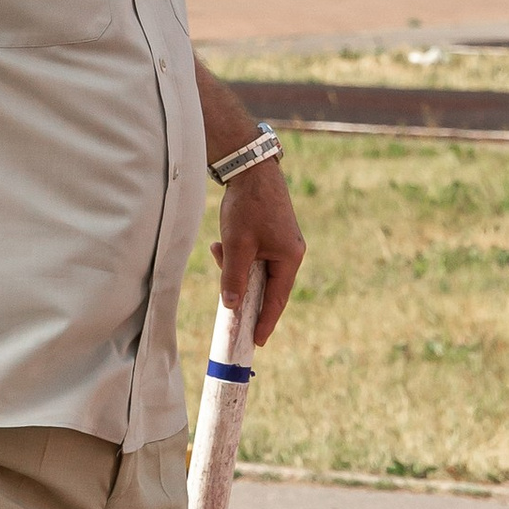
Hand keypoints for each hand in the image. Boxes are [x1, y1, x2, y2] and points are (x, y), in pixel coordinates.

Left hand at [216, 159, 303, 344]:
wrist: (251, 167)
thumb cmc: (248, 205)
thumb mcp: (237, 245)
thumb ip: (233, 277)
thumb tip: (232, 306)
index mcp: (289, 258)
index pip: (277, 299)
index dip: (265, 321)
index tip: (256, 341)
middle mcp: (290, 252)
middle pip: (267, 285)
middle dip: (244, 293)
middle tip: (231, 315)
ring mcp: (282, 242)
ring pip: (257, 269)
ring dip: (235, 268)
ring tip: (217, 252)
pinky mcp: (272, 233)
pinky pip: (254, 254)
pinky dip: (237, 255)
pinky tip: (219, 244)